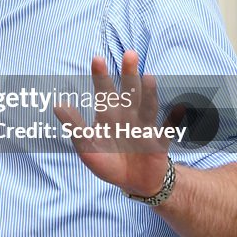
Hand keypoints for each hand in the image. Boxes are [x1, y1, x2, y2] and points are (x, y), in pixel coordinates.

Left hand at [53, 50, 176, 197]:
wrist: (132, 182)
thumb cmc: (107, 161)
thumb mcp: (87, 146)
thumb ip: (75, 126)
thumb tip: (57, 105)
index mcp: (109, 113)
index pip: (104, 90)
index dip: (101, 75)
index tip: (97, 58)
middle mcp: (128, 114)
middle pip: (129, 91)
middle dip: (129, 73)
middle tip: (129, 54)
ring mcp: (144, 126)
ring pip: (147, 105)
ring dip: (148, 93)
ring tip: (148, 78)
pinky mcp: (158, 140)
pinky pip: (167, 130)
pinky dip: (174, 121)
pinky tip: (179, 109)